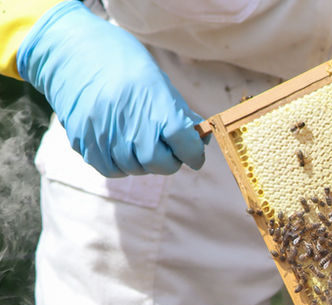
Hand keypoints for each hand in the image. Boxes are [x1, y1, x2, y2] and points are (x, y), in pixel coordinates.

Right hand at [17, 0, 205, 176]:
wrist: (71, 50)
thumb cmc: (122, 64)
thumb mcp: (158, 81)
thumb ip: (179, 113)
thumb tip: (202, 141)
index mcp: (154, 101)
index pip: (184, 142)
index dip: (194, 154)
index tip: (194, 156)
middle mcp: (128, 119)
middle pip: (158, 162)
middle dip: (169, 162)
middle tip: (168, 153)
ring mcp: (103, 132)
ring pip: (134, 168)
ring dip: (144, 163)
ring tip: (141, 145)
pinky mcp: (83, 140)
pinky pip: (109, 168)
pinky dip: (121, 165)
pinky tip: (122, 150)